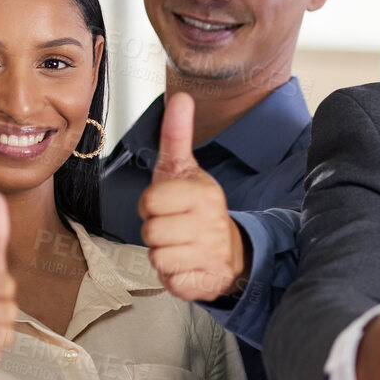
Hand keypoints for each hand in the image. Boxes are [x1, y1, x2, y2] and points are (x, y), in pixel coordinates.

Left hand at [139, 92, 246, 302]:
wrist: (229, 249)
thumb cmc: (196, 208)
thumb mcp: (184, 170)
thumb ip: (176, 135)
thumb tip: (181, 97)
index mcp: (204, 193)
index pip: (150, 201)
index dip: (150, 205)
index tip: (167, 206)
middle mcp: (211, 223)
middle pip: (151, 231)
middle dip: (155, 231)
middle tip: (173, 227)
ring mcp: (211, 254)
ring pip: (158, 257)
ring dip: (163, 254)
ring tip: (179, 246)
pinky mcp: (206, 281)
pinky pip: (171, 281)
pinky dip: (174, 277)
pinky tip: (187, 265)